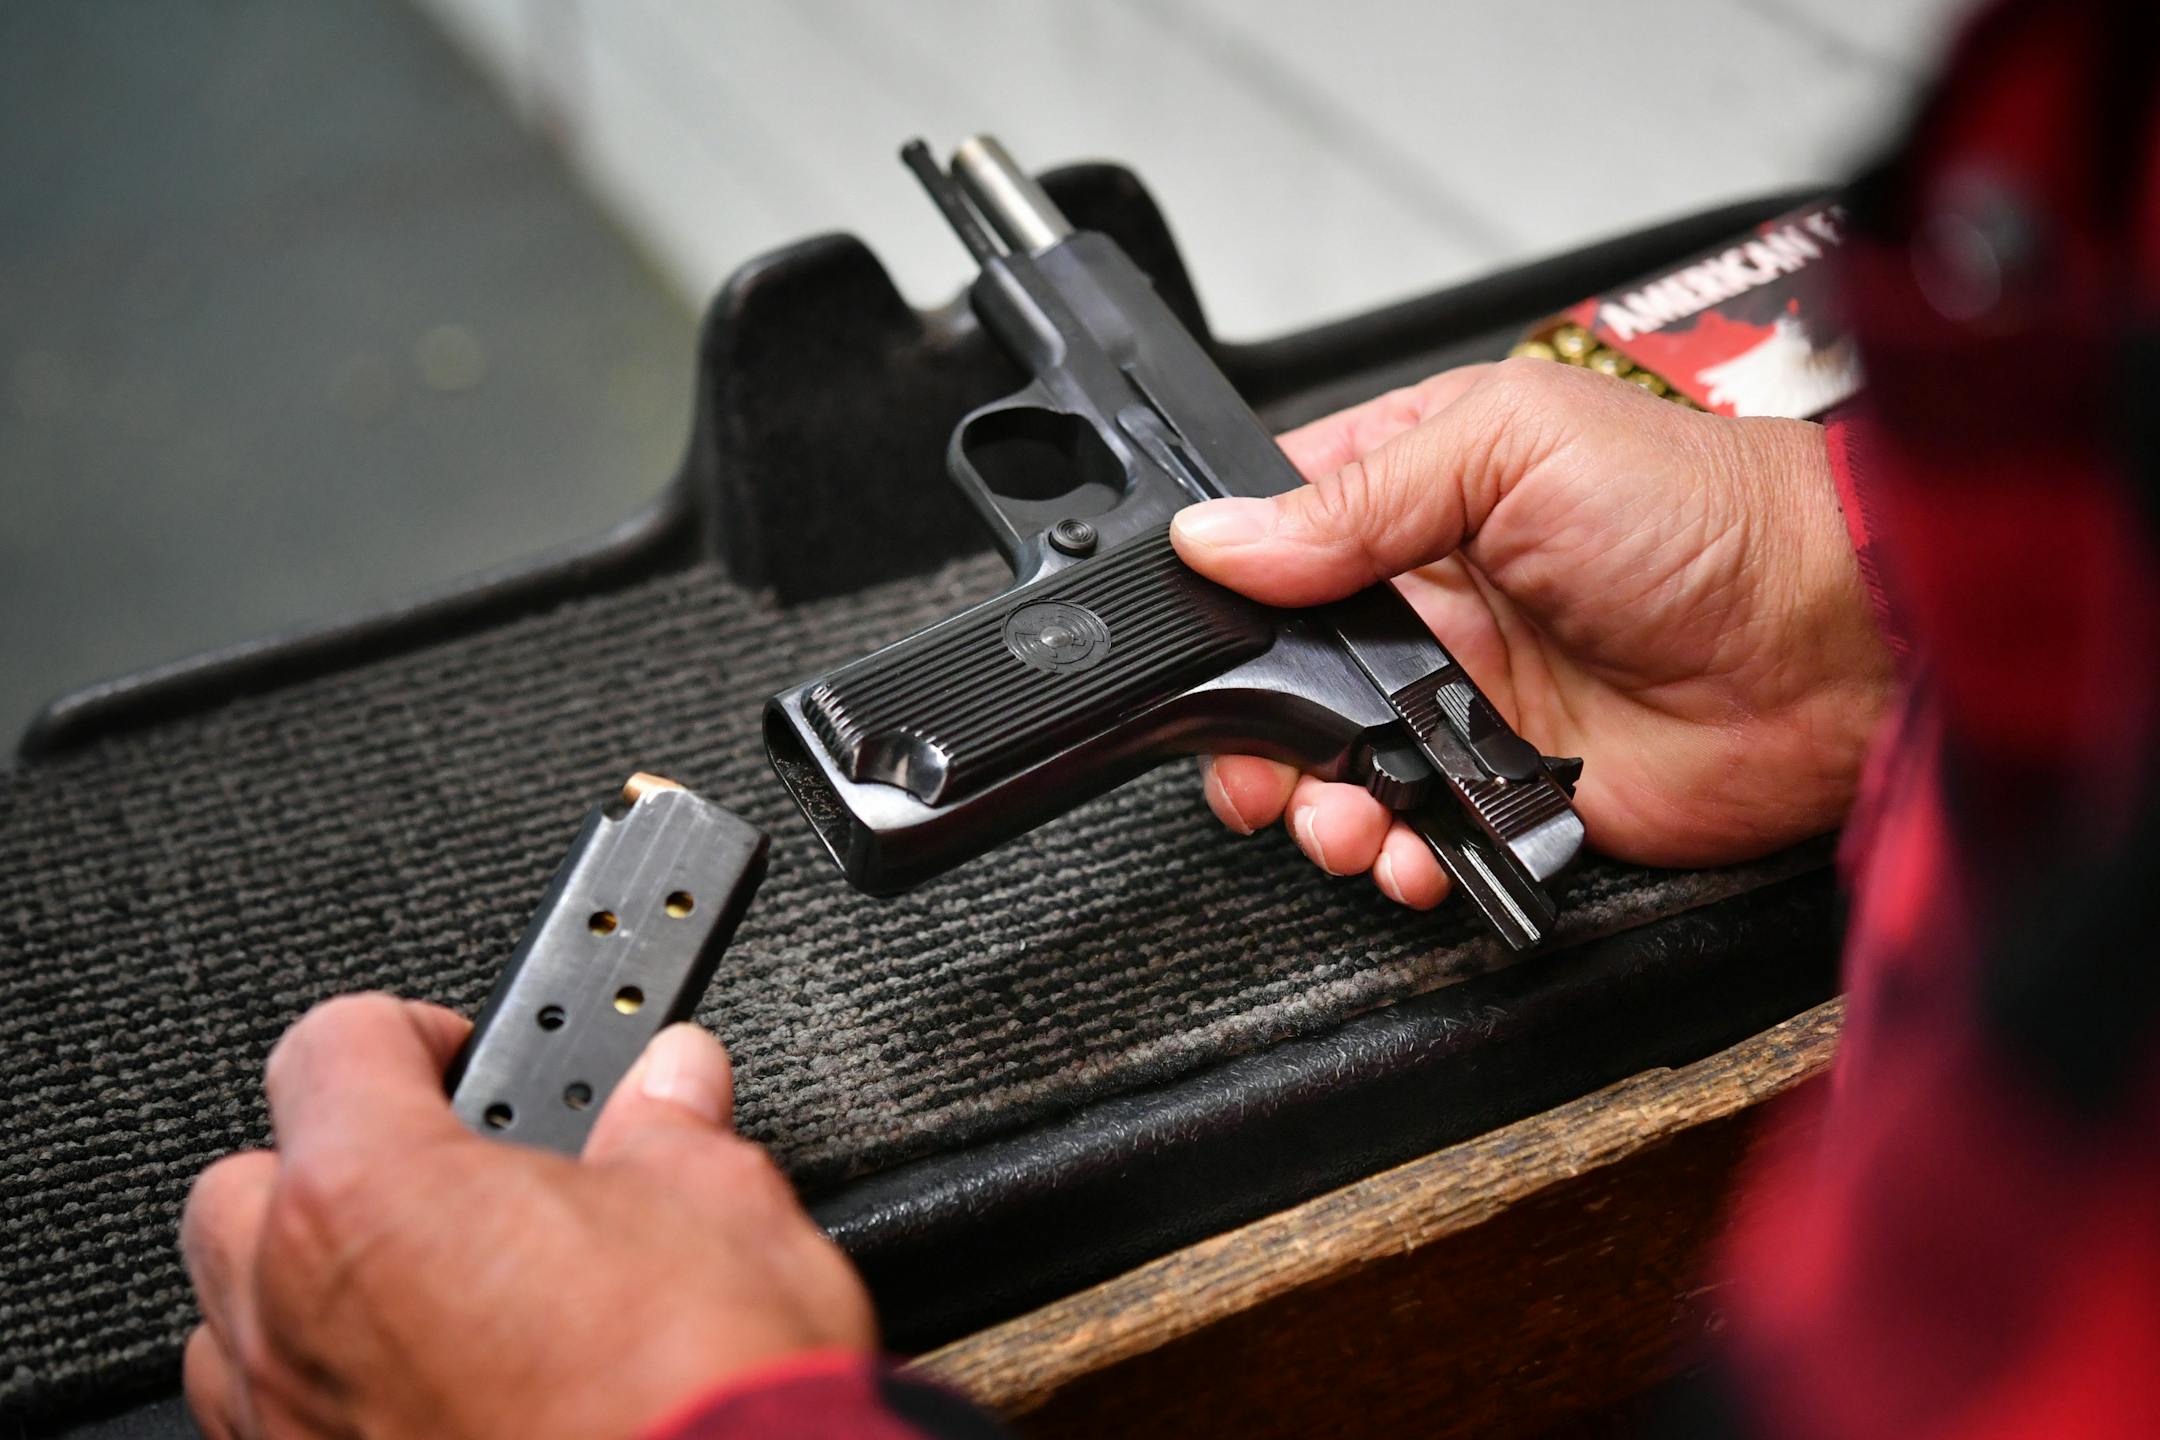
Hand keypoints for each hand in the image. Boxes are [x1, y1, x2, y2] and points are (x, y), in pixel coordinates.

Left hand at [180, 995, 873, 1439]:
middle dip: (337, 1160)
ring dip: (316, 1290)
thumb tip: (673, 1086)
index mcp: (372, 1197)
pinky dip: (342, 1395)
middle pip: (249, 1186)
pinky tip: (443, 1393)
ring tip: (440, 1289)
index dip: (414, 1031)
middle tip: (452, 1170)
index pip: (334, 1044)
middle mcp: (297, 1317)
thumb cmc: (696, 1401)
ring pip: (241, 1325)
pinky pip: (283, 1429)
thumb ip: (671, 1124)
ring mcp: (295, 1432)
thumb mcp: (721, 1205)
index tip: (470, 1055)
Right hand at [1172, 358, 1893, 908]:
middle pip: (1288, 674)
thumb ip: (1359, 496)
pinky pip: (1416, 834)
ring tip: (1344, 820)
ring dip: (1318, 807)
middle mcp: (1432, 599)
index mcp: (1420, 493)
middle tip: (1255, 768)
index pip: (1278, 538)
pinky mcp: (1510, 787)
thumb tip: (1219, 536)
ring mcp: (1467, 696)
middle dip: (1256, 732)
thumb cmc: (1705, 514)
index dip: (1230, 592)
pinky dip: (1395, 859)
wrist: (1833, 649)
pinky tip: (1409, 853)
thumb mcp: (1511, 448)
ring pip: (1338, 766)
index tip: (1205, 638)